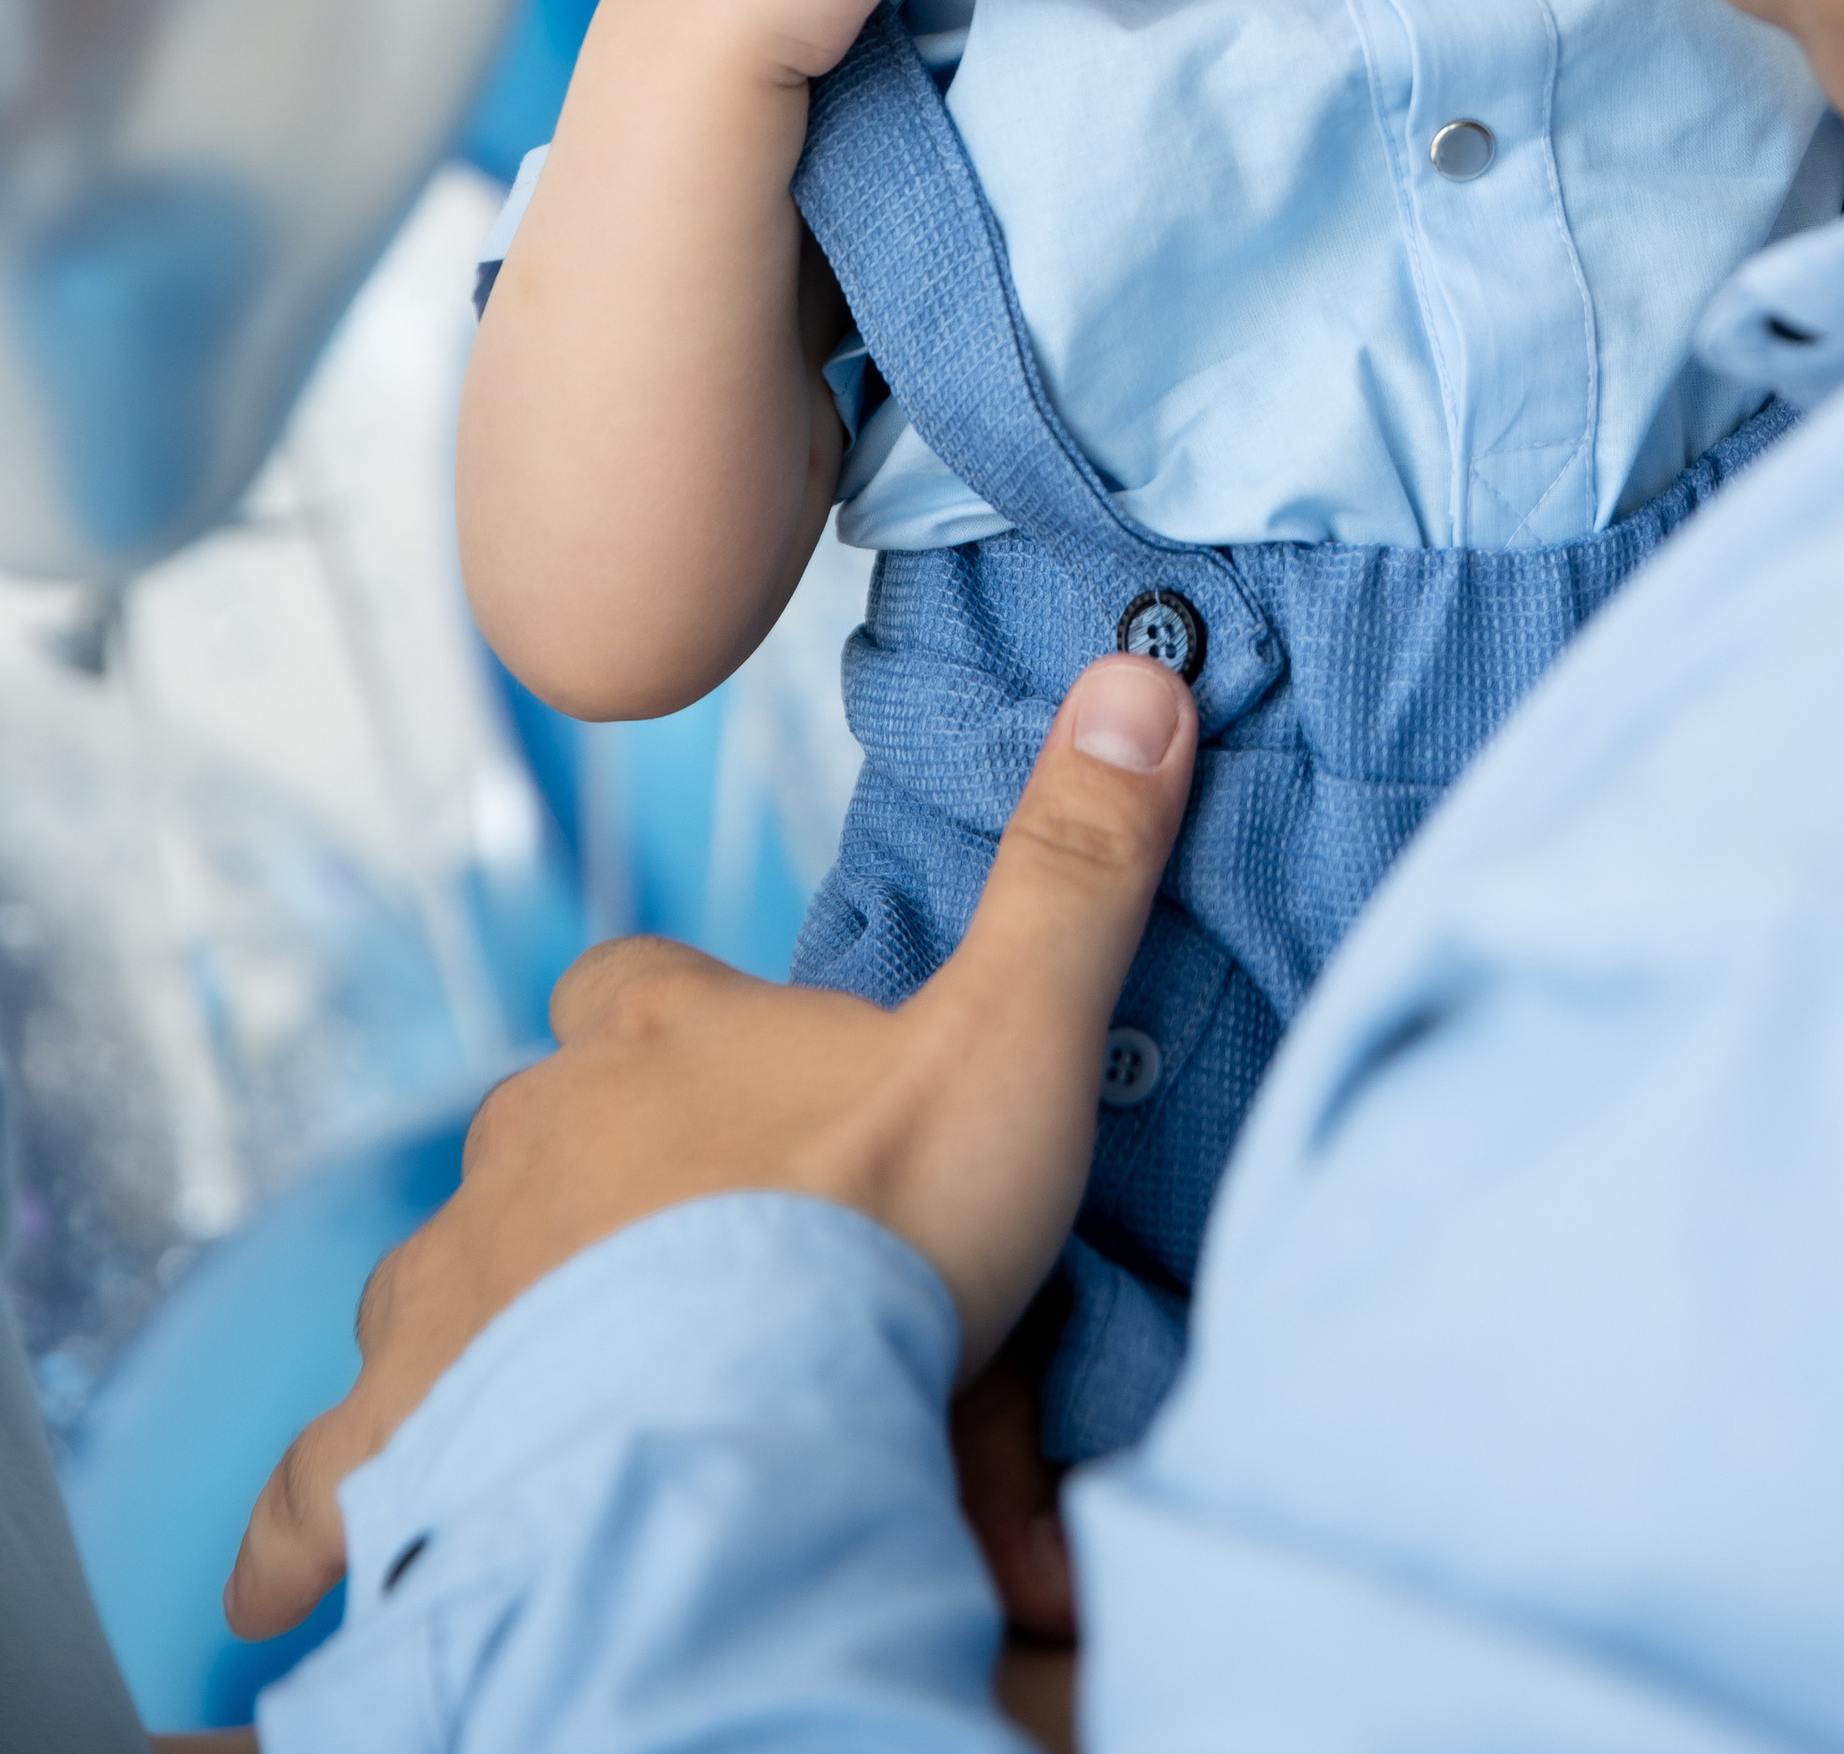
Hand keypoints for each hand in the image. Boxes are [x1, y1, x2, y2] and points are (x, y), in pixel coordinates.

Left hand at [226, 654, 1196, 1644]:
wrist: (741, 1426)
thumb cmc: (877, 1230)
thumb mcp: (1014, 1034)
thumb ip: (1074, 868)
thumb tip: (1140, 675)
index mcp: (658, 1035)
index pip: (630, 988)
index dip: (668, 1026)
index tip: (731, 1085)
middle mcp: (532, 1138)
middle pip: (536, 1141)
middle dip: (592, 1199)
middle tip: (693, 1281)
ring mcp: (453, 1286)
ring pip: (437, 1284)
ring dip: (480, 1329)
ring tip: (547, 1395)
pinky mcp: (401, 1434)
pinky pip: (325, 1475)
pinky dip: (322, 1511)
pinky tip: (312, 1559)